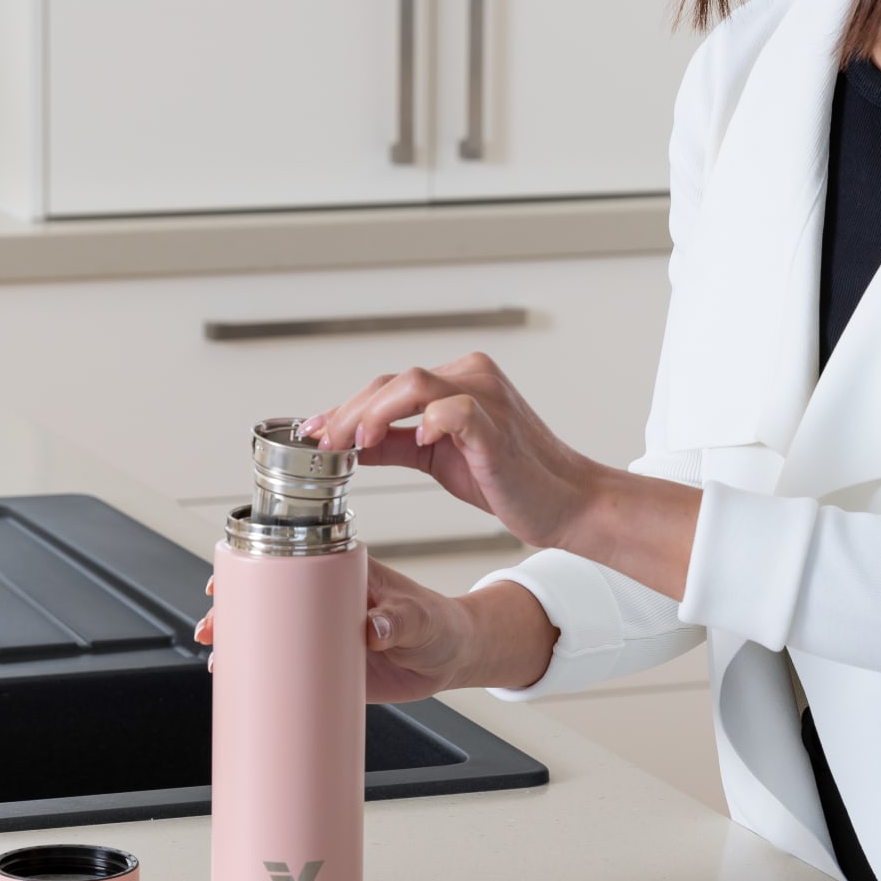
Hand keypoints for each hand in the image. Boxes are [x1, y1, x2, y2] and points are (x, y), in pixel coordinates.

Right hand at [194, 554, 478, 703]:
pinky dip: (263, 678)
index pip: (288, 563)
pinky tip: (242, 688)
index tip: (226, 581)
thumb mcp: (420, 617)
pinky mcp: (328, 669)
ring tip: (219, 661)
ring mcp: (323, 636)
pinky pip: (288, 672)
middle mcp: (325, 602)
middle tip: (212, 629)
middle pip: (267, 600)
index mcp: (343, 575)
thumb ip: (399, 620)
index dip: (251, 569)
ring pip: (271, 636)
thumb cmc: (438, 622)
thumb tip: (373, 628)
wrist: (452, 655)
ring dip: (240, 646)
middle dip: (233, 612)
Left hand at [297, 351, 603, 552]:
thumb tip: (349, 444)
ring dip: (374, 413)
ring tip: (356, 443)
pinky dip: (430, 420)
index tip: (314, 431)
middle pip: (392, 381)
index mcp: (458, 380)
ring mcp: (486, 398)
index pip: (388, 384)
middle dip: (347, 413)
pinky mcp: (497, 427)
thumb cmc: (511, 479)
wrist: (567, 503)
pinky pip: (456, 409)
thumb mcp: (438, 458)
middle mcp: (472, 377)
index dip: (345, 407)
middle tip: (324, 445)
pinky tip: (417, 439)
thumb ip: (396, 444)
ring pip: (413, 384)